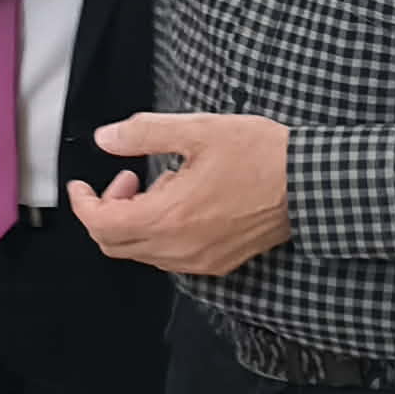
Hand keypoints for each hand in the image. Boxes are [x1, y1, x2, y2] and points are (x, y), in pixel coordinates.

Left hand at [66, 113, 291, 275]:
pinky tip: (182, 201)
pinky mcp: (218, 263)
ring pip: (143, 252)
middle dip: (107, 211)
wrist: (313, 185)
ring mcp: (200, 261)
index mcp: (170, 217)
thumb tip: (105, 139)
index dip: (83, 204)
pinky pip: (170, 257)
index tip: (82, 184)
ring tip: (163, 183)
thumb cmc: (260, 154)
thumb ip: (144, 133)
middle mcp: (181, 249)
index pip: (102, 225)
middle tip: (127, 177)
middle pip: (116, 244)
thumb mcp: (198, 130)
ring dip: (135, 220)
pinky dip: (159, 232)